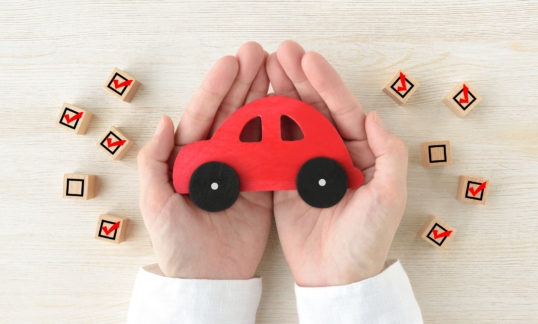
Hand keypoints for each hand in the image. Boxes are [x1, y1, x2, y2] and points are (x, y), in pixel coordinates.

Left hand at [137, 42, 272, 279]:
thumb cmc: (176, 243)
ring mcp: (242, 171)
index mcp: (189, 158)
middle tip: (259, 54)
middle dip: (244, 83)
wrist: (208, 279)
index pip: (203, 115)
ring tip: (278, 72)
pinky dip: (283, 133)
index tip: (231, 63)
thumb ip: (155, 161)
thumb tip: (164, 120)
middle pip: (232, 114)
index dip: (216, 88)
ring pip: (255, 128)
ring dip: (265, 99)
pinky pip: (274, 155)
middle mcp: (217, 159)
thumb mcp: (155, 202)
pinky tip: (292, 110)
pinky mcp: (263, 187)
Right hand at [267, 41, 407, 286]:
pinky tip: (253, 106)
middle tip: (280, 54)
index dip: (326, 83)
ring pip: (291, 123)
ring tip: (264, 70)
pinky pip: (272, 148)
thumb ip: (387, 155)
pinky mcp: (284, 181)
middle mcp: (331, 153)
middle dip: (298, 80)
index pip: (342, 110)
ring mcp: (305, 165)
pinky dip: (263, 128)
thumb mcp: (389, 197)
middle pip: (314, 109)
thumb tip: (373, 116)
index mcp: (359, 152)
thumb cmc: (367, 240)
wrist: (335, 276)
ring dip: (279, 95)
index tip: (309, 60)